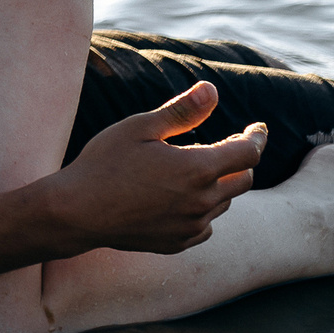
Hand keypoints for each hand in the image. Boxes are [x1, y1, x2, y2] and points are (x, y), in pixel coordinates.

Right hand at [48, 81, 264, 253]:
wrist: (76, 212)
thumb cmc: (104, 163)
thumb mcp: (140, 128)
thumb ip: (181, 111)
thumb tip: (212, 89)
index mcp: (197, 169)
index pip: (248, 153)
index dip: (255, 137)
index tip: (256, 128)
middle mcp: (202, 202)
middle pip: (243, 180)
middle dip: (239, 160)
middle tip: (224, 145)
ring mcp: (192, 226)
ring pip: (224, 203)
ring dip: (218, 185)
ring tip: (193, 171)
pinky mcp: (179, 242)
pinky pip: (205, 226)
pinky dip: (202, 210)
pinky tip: (179, 199)